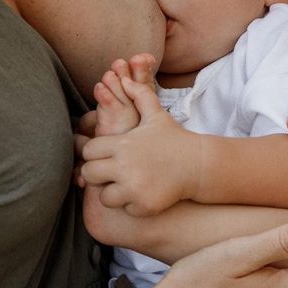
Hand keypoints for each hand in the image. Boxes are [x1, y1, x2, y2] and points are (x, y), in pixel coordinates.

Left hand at [78, 65, 196, 215]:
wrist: (198, 164)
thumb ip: (139, 95)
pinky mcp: (143, 205)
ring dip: (112, 193)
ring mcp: (134, 187)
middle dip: (98, 175)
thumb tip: (124, 78)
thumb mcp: (156, 115)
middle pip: (89, 174)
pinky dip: (131, 206)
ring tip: (125, 187)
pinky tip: (142, 196)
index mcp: (122, 143)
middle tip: (111, 175)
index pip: (88, 150)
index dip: (94, 154)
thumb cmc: (174, 139)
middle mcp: (124, 166)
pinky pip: (125, 209)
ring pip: (104, 196)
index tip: (105, 157)